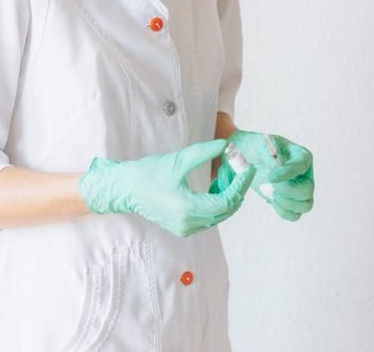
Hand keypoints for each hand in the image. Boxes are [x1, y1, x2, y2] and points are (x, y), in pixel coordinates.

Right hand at [79, 140, 254, 236]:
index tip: (247, 168)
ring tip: (229, 175)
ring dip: (228, 196)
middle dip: (237, 189)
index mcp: (188, 208)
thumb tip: (225, 145)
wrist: (126, 189)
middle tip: (240, 169)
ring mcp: (186, 228)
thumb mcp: (178, 160)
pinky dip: (217, 203)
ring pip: (219, 215)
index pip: (226, 201)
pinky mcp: (183, 227)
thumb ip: (203, 153)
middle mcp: (188, 223)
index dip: (240, 185)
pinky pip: (208, 217)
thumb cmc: (148, 174)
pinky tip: (216, 186)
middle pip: (226, 210)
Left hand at [217, 130, 313, 221]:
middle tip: (272, 186)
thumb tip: (276, 168)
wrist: (246, 156)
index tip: (270, 177)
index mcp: (301, 156)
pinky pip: (294, 214)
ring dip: (287, 203)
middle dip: (288, 192)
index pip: (302, 166)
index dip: (287, 174)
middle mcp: (304, 174)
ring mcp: (298, 189)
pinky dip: (284, 211)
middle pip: (307, 191)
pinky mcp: (289, 200)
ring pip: (304, 206)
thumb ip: (269, 153)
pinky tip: (272, 200)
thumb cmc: (256, 146)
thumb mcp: (261, 143)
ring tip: (272, 193)